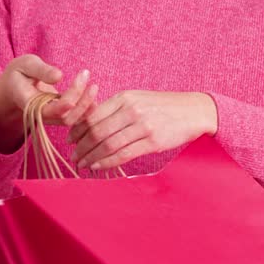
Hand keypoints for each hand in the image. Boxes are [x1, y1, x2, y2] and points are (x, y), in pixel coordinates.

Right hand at [0, 56, 98, 149]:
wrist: (12, 88)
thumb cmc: (18, 73)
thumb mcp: (25, 65)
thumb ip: (40, 70)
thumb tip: (59, 76)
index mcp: (29, 104)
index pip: (53, 110)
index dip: (70, 98)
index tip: (81, 77)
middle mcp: (41, 116)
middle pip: (67, 118)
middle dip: (82, 100)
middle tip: (87, 74)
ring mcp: (50, 118)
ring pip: (73, 121)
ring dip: (87, 105)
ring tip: (94, 85)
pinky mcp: (58, 116)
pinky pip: (75, 118)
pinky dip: (87, 109)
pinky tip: (92, 93)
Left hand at [67, 89, 216, 170]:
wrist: (193, 110)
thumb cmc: (162, 106)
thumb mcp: (137, 98)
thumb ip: (116, 108)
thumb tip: (90, 124)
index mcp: (124, 97)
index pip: (93, 115)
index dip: (78, 130)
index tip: (70, 140)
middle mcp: (131, 110)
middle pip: (97, 131)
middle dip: (81, 146)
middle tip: (73, 156)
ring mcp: (142, 126)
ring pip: (108, 145)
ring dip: (91, 157)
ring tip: (82, 164)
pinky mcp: (152, 141)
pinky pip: (124, 154)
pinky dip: (108, 162)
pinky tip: (99, 166)